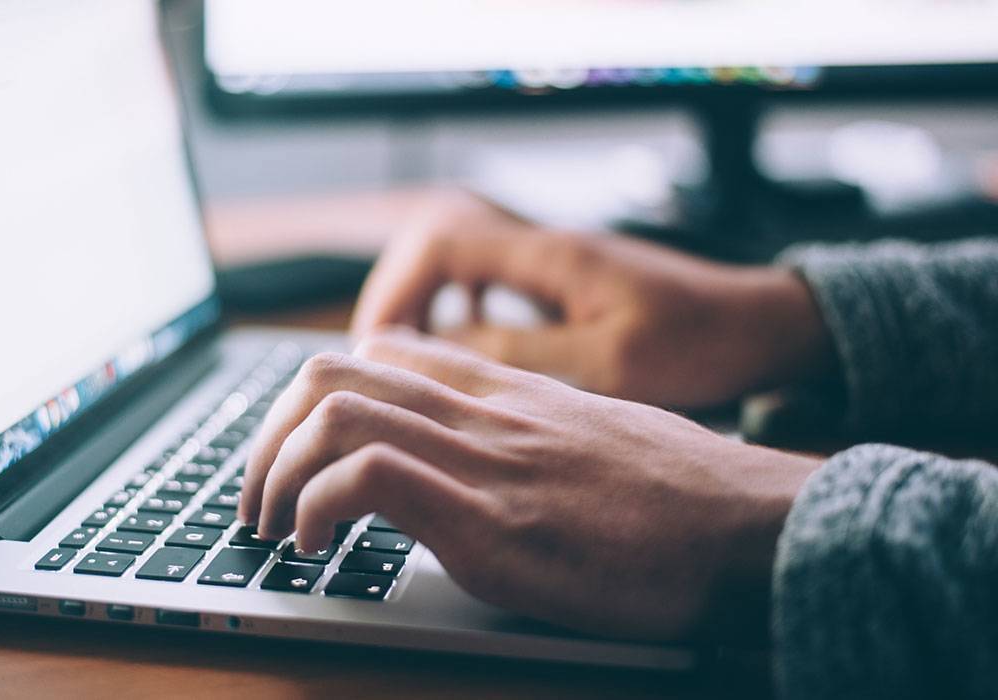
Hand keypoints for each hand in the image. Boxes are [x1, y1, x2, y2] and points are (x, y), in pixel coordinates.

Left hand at [240, 329, 818, 640]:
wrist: (757, 526)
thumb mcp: (595, 438)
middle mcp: (485, 411)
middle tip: (258, 496)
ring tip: (272, 526)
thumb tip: (480, 461)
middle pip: (332, 371)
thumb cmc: (685, 495)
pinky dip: (316, 507)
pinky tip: (317, 547)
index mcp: (506, 391)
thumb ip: (527, 432)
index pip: (381, 351)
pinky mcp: (493, 522)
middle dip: (268, 435)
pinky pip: (368, 477)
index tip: (298, 451)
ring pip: (334, 411)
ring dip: (274, 472)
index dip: (314, 396)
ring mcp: (486, 460)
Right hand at [351, 191, 832, 407]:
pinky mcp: (566, 284)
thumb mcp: (607, 363)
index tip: (377, 346)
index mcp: (550, 256)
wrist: (762, 326)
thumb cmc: (700, 344)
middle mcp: (545, 248)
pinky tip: (464, 353)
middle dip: (399, 297)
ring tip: (408, 362)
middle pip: (437, 245)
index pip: (440, 242)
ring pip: (460, 265)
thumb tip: (435, 352)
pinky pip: (491, 284)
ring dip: (426, 306)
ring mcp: (555, 263)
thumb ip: (519, 355)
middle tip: (380, 359)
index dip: (396, 290)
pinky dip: (462, 313)